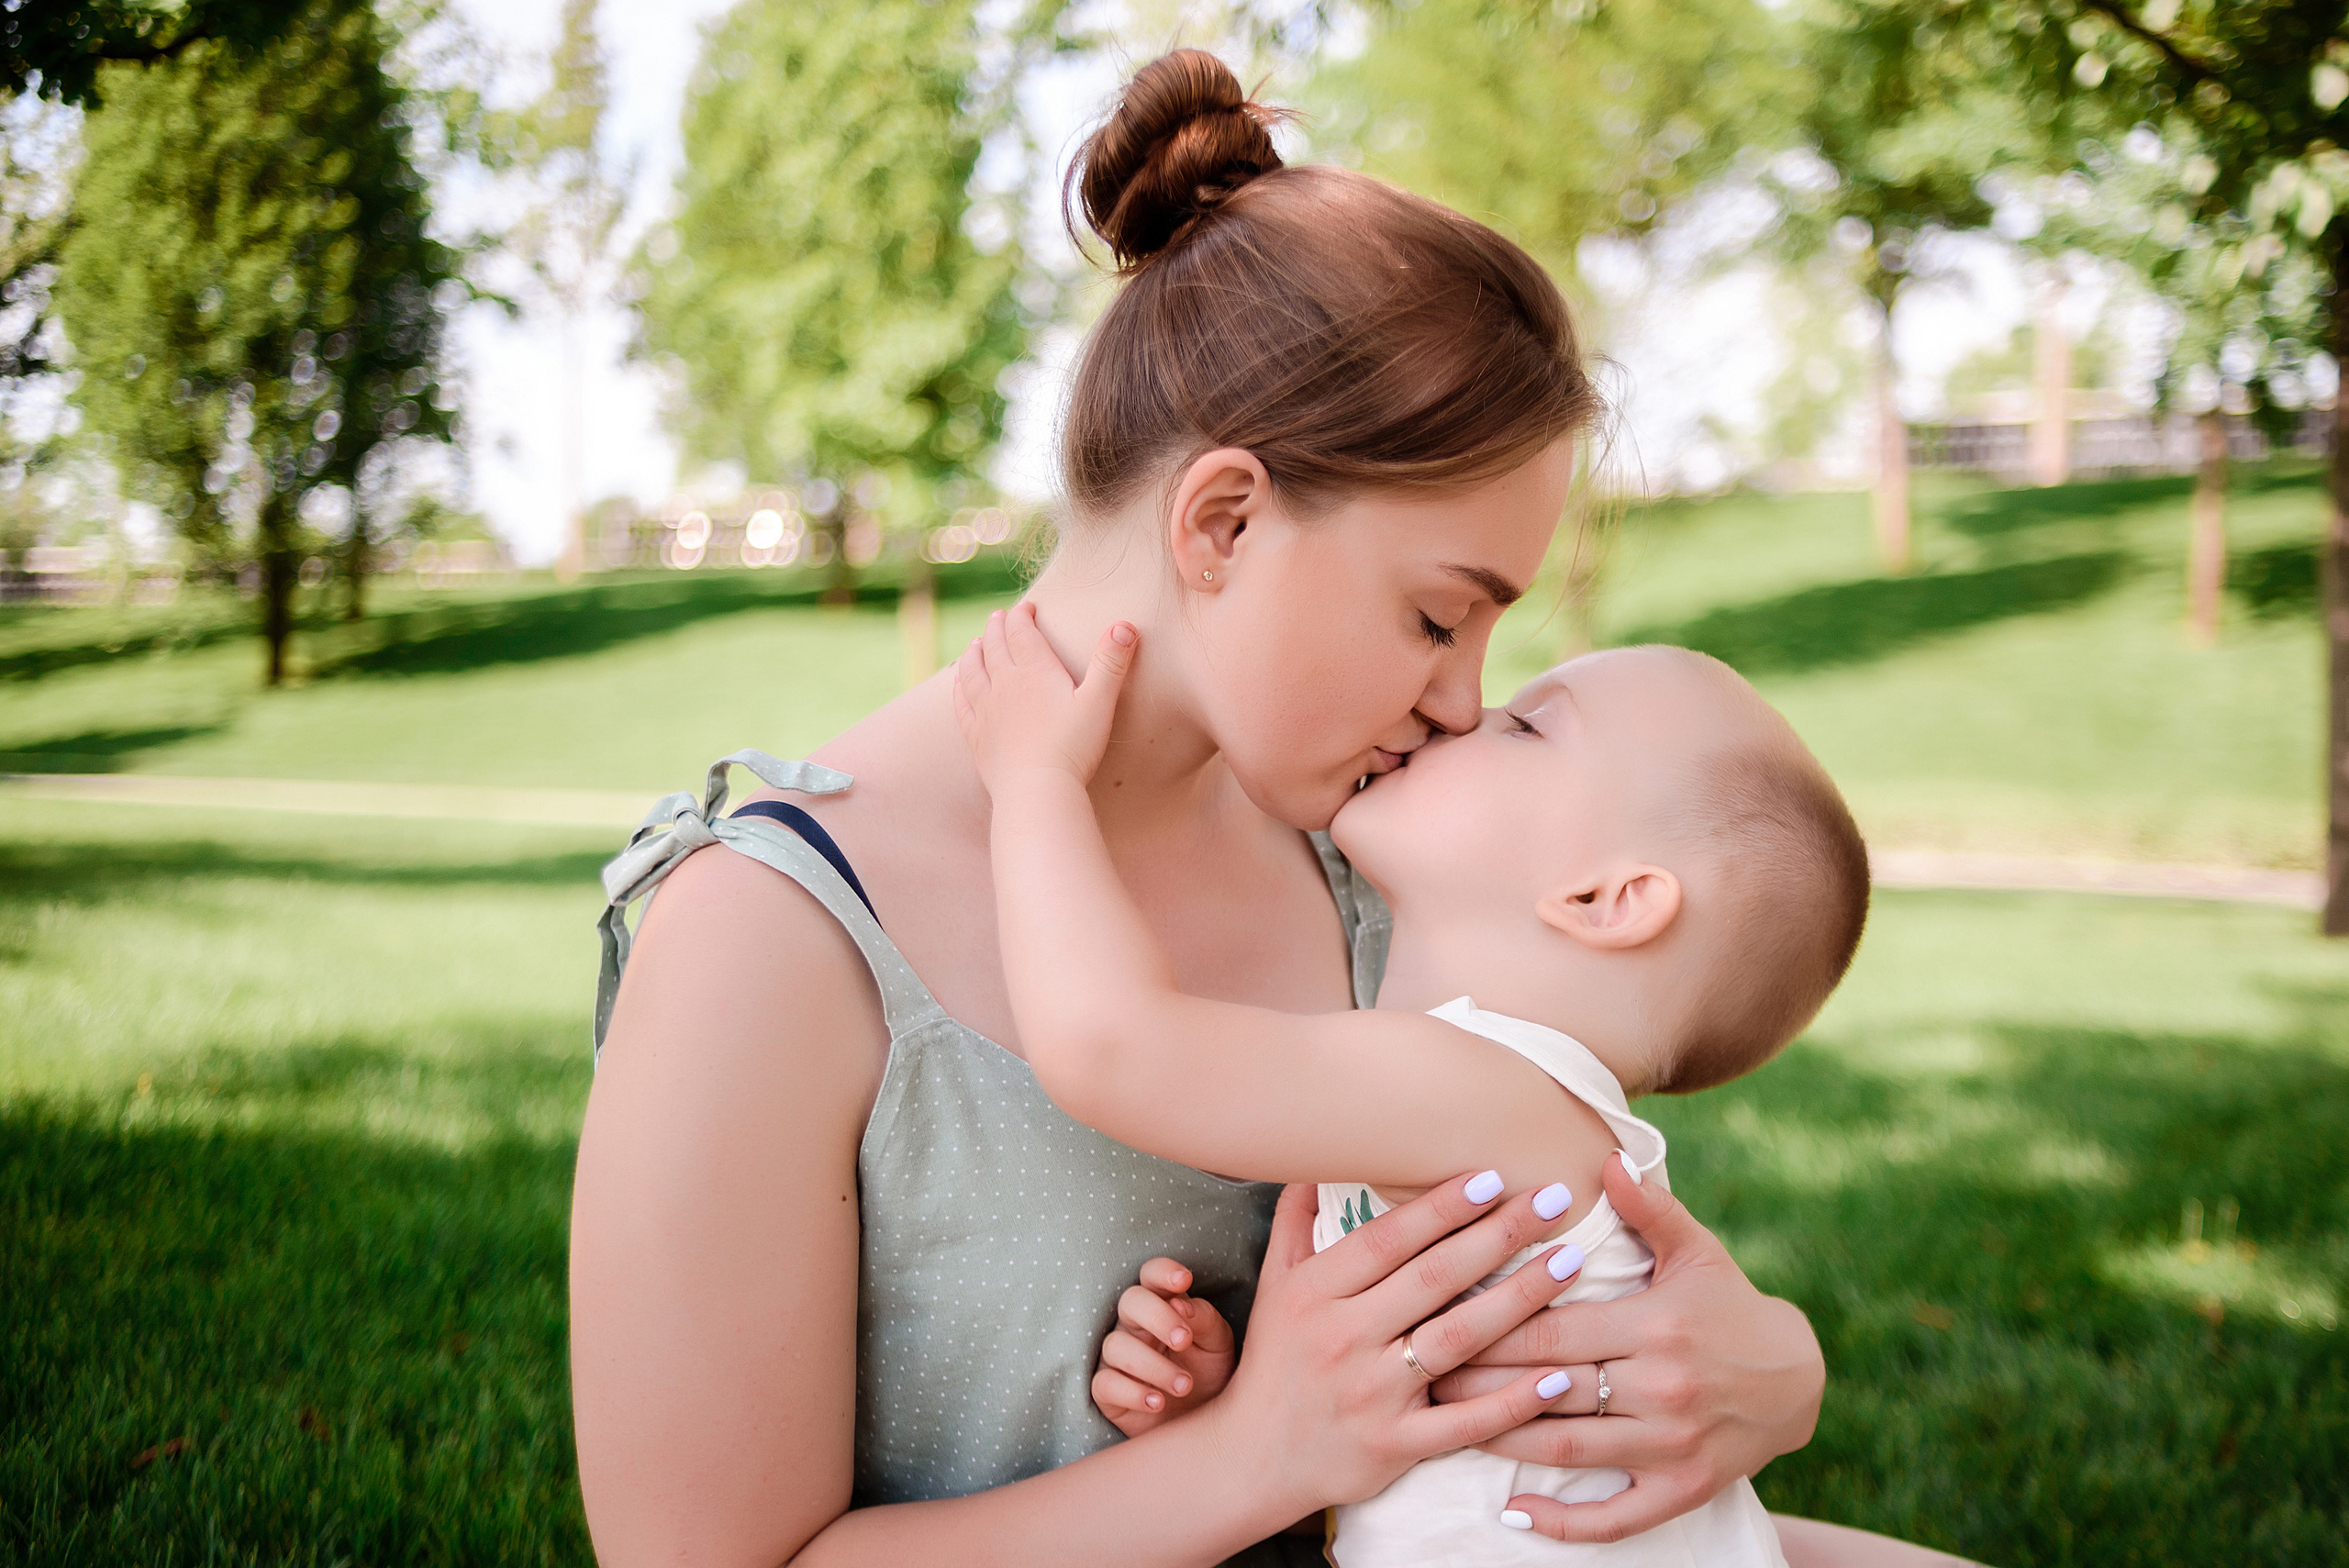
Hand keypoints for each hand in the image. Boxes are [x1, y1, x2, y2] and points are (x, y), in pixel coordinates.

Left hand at [951, 602, 1136, 791]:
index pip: (1022, 632)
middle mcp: (1005, 684)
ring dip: (974, 653)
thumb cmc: (1073, 747)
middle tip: (998, 616)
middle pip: (995, 646)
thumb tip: (1124, 626)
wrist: (1037, 789)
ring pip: (972, 671)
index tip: (1026, 607)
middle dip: (997, 627)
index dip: (1022, 616)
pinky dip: (959, 688)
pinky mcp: (977, 736)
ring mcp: (986, 710)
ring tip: (976, 643)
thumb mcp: (1099, 702)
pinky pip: (962, 704)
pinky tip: (959, 684)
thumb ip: (1110, 663)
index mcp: (1035, 672)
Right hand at [1091, 1258, 1236, 1436]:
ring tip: (1184, 1385)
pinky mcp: (1107, 1391)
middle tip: (1184, 1341)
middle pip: (1130, 1301)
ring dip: (1152, 1365)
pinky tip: (1158, 1402)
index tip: (1184, 1281)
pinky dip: (1132, 1393)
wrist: (1204, 1424)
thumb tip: (1181, 1303)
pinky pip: (1105, 1383)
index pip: (1151, 1275)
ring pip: (1116, 1345)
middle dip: (1158, 1317)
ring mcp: (1117, 1358)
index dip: (1162, 1272)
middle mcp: (1135, 1326)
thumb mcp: (1218, 1345)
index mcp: (1163, 1305)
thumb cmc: (1209, 1375)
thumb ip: (1204, 1320)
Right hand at [1195, 1175, 1594, 1518]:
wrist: (1253, 1458)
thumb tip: (1317, 1161)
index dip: (1440, 1207)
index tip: (1490, 1178)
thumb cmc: (1275, 1362)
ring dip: (1519, 1298)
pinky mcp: (1396, 1445)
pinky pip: (1464, 1421)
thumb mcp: (1274, 1284)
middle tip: (1551, 1201)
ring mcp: (1372, 1394)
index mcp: (1316, 1292)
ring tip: (1567, 1262)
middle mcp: (1343, 1337)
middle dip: (1497, 1236)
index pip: (1388, 1239)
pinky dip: (1512, 1401)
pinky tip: (1557, 1376)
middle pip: (1433, 1278)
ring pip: (1457, 1338)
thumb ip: (1296, 1220)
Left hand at [1432, 1152, 1824, 1543]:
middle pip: (1548, 1388)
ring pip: (1567, 1449)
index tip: (1436, 1320)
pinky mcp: (1682, 1490)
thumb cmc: (1729, 1306)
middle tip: (1416, 1374)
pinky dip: (1564, 1522)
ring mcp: (1672, 1446)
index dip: (1491, 1328)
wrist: (1797, 1380)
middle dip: (1478, 1382)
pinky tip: (1515, 1511)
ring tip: (1444, 1427)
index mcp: (1657, 1327)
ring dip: (1501, 1441)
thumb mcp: (1698, 1252)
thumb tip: (1608, 1160)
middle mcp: (1663, 1389)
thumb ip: (1650, 1209)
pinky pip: (1614, 1516)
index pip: (1554, 1331)